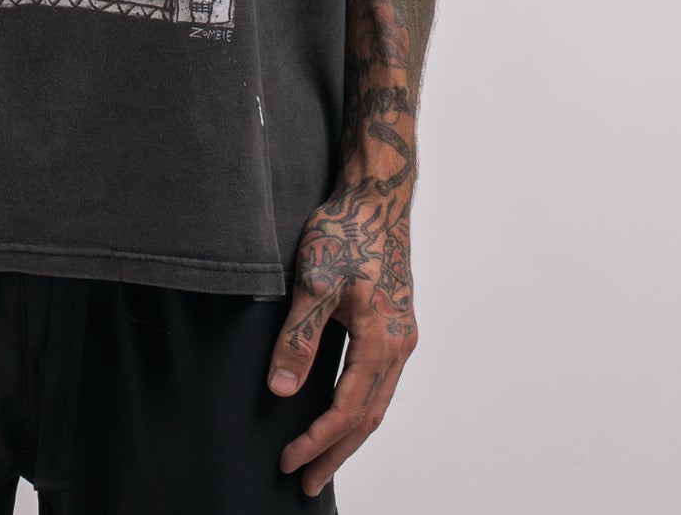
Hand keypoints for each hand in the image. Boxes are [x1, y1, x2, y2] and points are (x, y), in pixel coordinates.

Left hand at [266, 175, 417, 497]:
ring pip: (376, 402)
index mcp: (382, 341)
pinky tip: (343, 411)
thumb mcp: (315, 279)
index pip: (346, 409)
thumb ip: (299, 336)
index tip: (287, 461)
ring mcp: (401, 336)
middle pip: (368, 417)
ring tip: (323, 460)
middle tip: (306, 484)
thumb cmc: (346, 230)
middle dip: (336, 453)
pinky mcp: (395, 324)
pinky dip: (360, 408)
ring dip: (350, 435)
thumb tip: (280, 389)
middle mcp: (398, 346)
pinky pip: (379, 382)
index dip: (316, 440)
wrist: (377, 196)